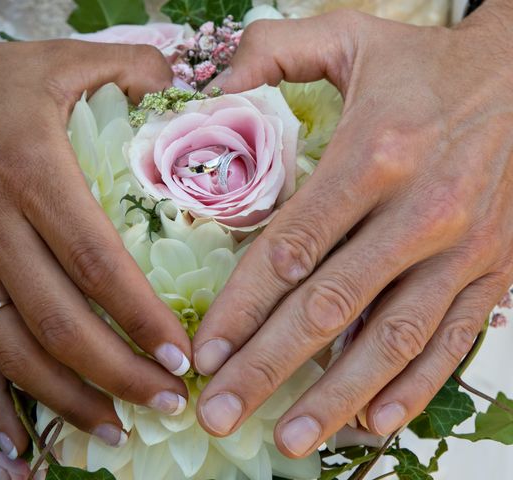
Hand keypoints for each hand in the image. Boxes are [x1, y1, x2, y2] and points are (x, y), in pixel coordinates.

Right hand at [0, 32, 190, 454]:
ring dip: (69, 400)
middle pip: (62, 324)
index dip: (141, 316)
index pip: (96, 264)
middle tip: (168, 402)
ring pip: (17, 353)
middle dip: (119, 374)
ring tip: (117, 430)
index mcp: (32, 175)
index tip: (181, 354)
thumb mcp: (52, 60)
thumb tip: (180, 79)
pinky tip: (26, 441)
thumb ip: (125, 64)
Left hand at [192, 4, 512, 457]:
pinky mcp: (495, 273)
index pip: (292, 249)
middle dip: (269, 368)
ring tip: (288, 441)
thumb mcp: (349, 36)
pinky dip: (412, 388)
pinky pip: (451, 342)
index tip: (204, 351)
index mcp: (374, 156)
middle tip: (222, 414)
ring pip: (391, 341)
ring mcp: (464, 251)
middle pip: (330, 308)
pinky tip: (372, 423)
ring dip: (335, 398)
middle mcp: (421, 213)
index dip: (242, 306)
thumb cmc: (428, 64)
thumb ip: (270, 53)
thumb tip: (207, 93)